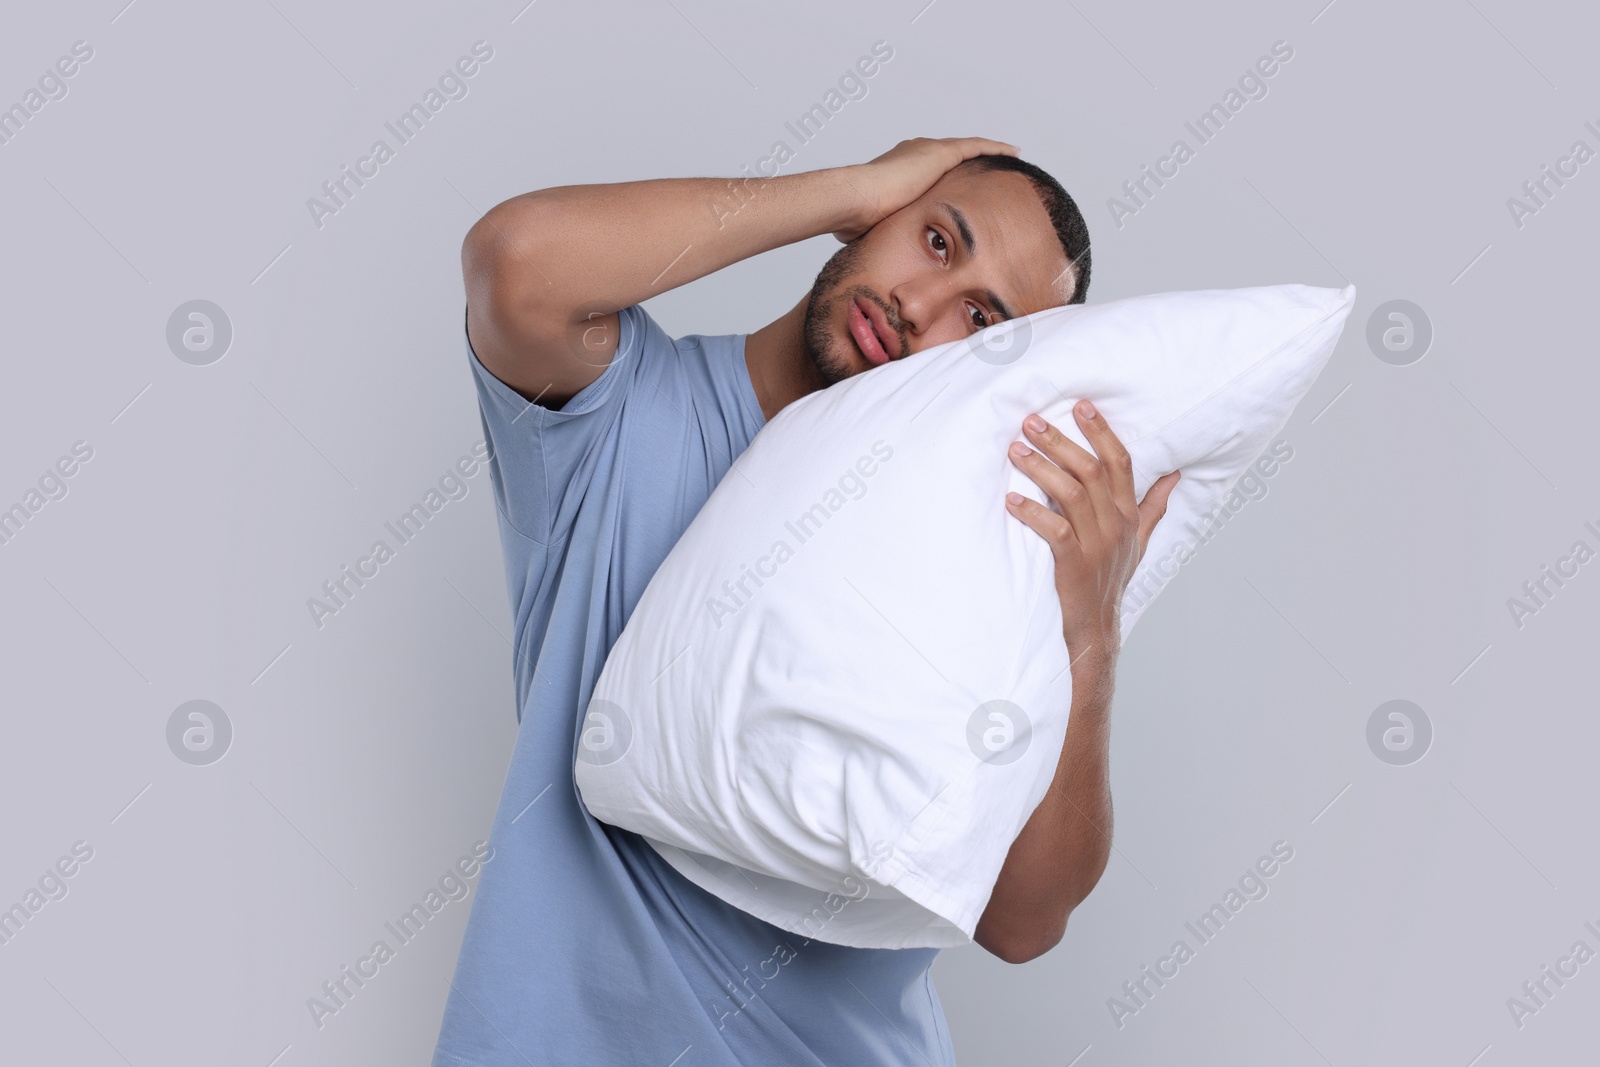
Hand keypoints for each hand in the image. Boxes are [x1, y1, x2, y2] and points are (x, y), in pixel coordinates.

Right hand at [832, 136, 1019, 241]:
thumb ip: (885, 232)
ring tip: (1007, 158)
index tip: (956, 186)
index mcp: (898, 170)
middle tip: (987, 174)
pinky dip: (995, 148)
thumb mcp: (876, 227)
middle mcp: (913, 154)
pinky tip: (1013, 152)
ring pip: (966, 149)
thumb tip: (882, 252)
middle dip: (967, 165)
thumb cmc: (858, 218)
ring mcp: (926, 151)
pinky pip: (976, 147)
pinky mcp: (939, 153)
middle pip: (949, 157)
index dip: (944, 178)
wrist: (856, 200)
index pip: (928, 171)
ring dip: (986, 154)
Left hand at [1004, 400, 1179, 661]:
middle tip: (1031, 421)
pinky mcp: (1073, 565)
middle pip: (1092, 471)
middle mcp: (1116, 525)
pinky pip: (1053, 531)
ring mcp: (1096, 545)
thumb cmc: (1112, 578)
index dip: (1102, 432)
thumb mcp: (1138, 540)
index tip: (1081, 406)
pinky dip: (1032, 513)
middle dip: (1061, 442)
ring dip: (1041, 469)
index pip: (1121, 463)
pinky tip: (1011, 500)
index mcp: (1129, 514)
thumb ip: (1153, 506)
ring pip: (1071, 495)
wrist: (1097, 626)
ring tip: (1015, 451)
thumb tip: (1174, 476)